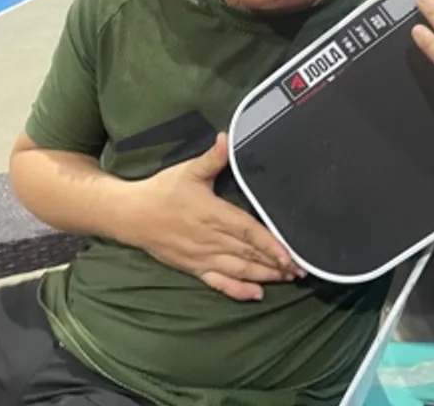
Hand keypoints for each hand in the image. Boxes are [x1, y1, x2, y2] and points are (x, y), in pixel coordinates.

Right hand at [115, 133, 304, 300]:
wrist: (131, 215)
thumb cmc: (162, 190)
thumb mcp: (188, 170)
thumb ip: (213, 157)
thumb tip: (227, 137)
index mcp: (213, 214)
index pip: (248, 232)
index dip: (271, 245)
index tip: (290, 254)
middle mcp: (210, 239)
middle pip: (249, 255)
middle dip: (277, 264)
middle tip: (302, 269)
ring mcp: (202, 257)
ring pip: (239, 271)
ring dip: (265, 276)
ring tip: (288, 279)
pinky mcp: (193, 268)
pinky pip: (219, 283)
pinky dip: (238, 291)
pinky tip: (256, 295)